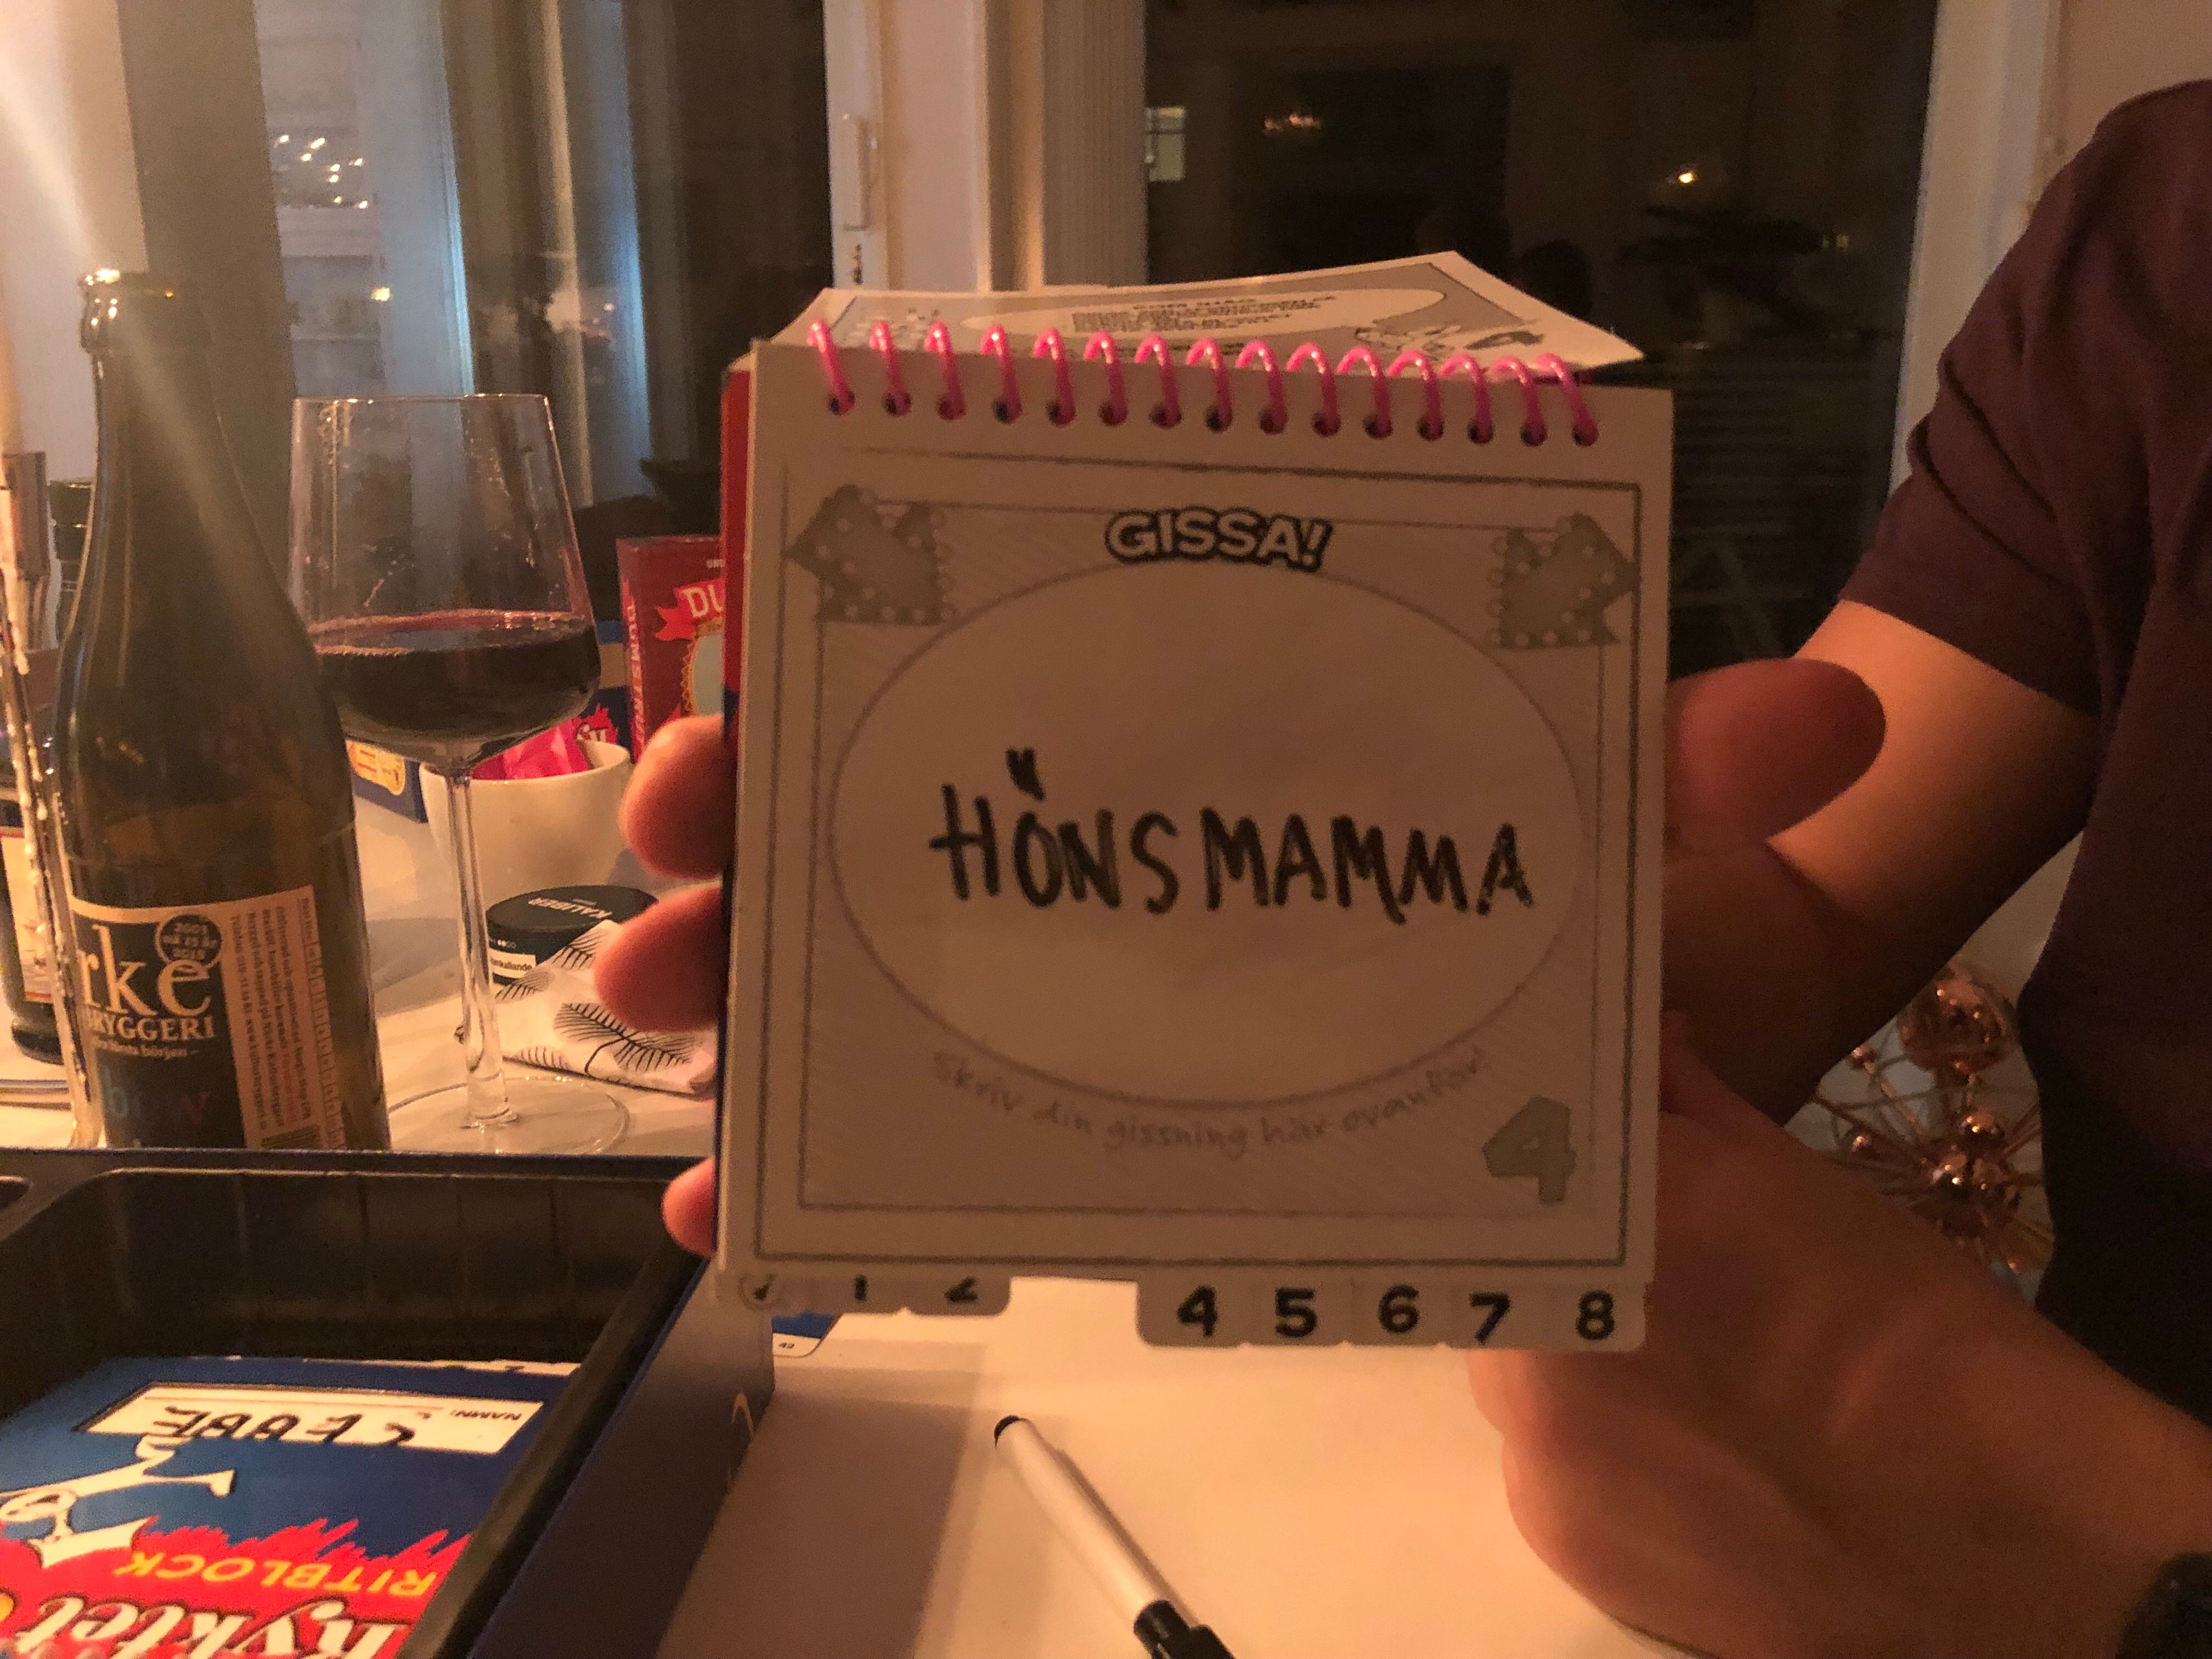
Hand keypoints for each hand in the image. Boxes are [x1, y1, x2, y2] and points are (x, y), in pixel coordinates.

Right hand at [599, 662, 1887, 1254]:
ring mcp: (1061, 974)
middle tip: (682, 843)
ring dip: (732, 972)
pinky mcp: (1060, 1106)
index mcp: (1203, 727)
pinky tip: (734, 1211)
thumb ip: (1680, 784)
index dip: (864, 646)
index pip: (999, 647)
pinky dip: (802, 1165)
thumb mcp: (1620, 862)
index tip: (764, 669)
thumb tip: (1823, 721)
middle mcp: (1104, 838)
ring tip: (672, 1008)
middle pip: (878, 795)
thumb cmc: (1578, 957)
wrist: (1593, 1130)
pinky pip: (891, 1119)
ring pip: (845, 951)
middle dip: (745, 813)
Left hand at [1472, 1026, 2211, 1658]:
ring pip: (1509, 1364)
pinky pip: (1537, 1462)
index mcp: (1598, 1207)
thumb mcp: (1794, 1186)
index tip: (1529, 1123)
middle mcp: (1541, 1316)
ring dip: (1556, 1347)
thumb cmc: (1912, 1329)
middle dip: (1537, 1246)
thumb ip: (1687, 1110)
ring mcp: (1538, 1436)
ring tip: (1661, 1359)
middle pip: (1491, 1257)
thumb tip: (1648, 1043)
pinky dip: (1584, 1444)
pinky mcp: (1554, 1527)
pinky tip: (1672, 1443)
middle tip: (1608, 1252)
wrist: (1994, 1524)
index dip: (1510, 1129)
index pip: (1497, 1137)